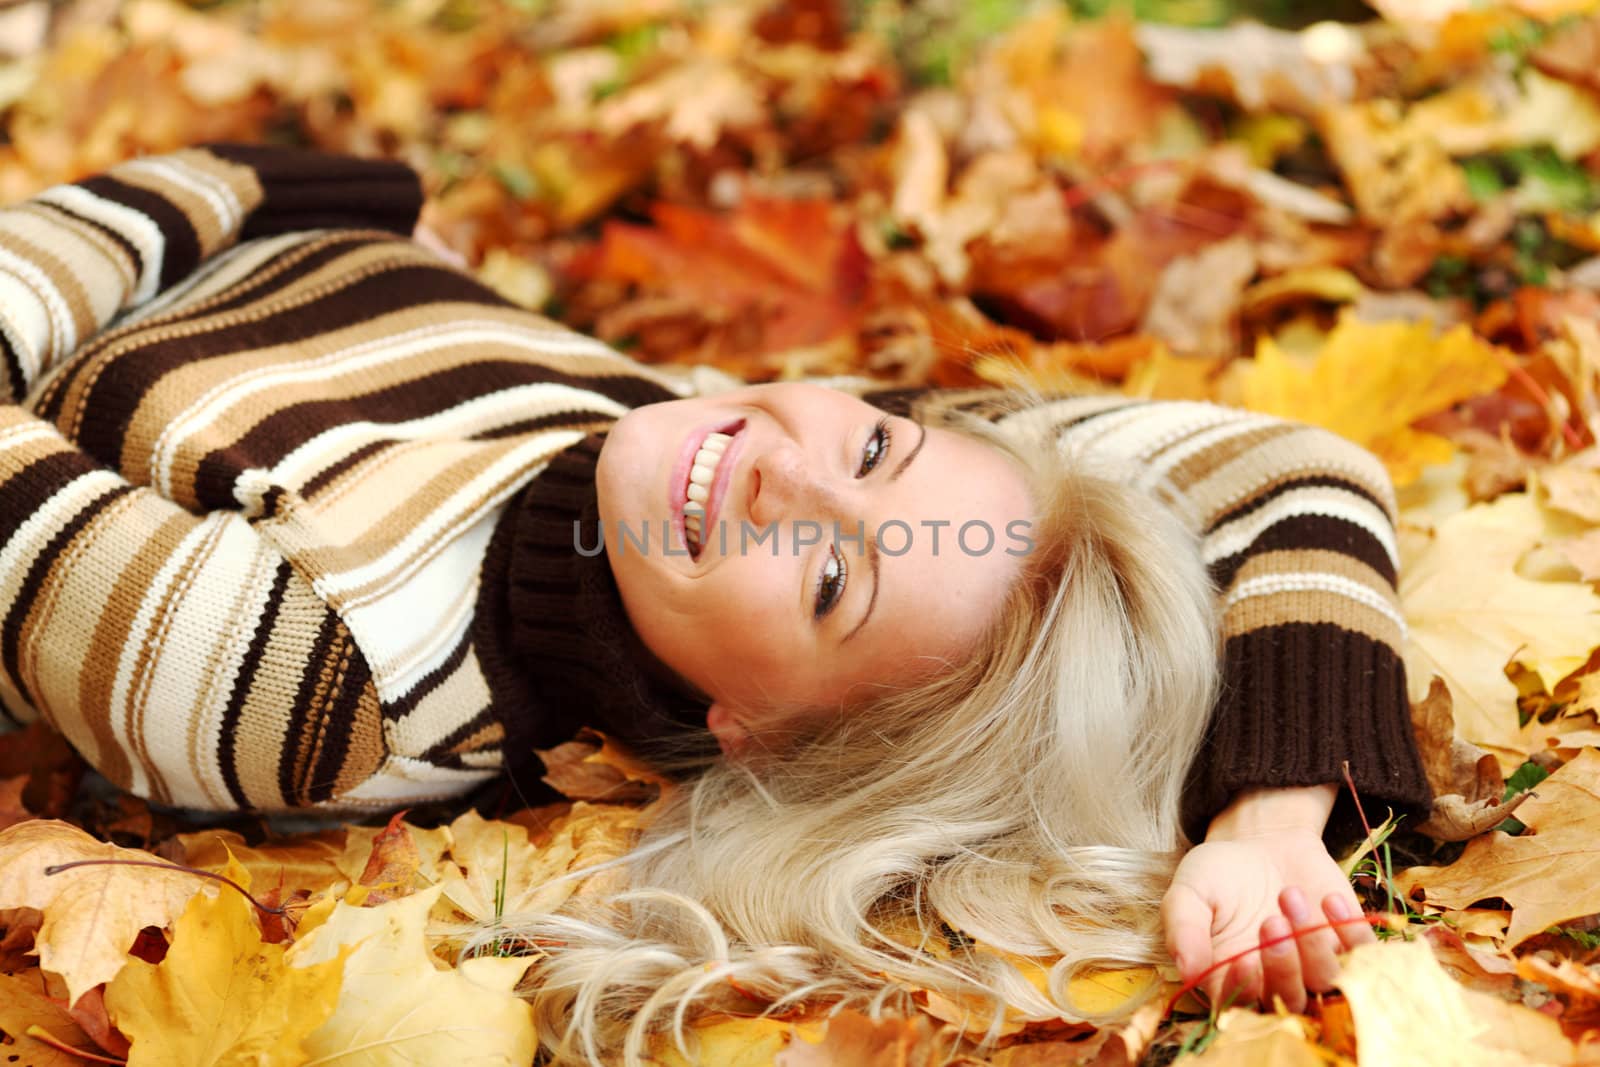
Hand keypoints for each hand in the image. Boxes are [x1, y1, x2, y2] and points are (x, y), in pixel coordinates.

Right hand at [1159, 786, 1375, 1012]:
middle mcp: (1275, 983)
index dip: (1245, 991)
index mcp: (1230, 980)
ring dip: (1311, 942)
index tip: (1243, 960)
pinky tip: (1329, 900)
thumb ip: (1183, 928)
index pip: (1241, 1007)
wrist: (1262, 840)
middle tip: (1270, 921)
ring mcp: (1315, 966)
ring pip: (1326, 980)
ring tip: (1289, 894)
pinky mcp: (1347, 944)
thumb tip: (1186, 973)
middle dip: (1283, 967)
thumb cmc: (1218, 872)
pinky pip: (1362, 955)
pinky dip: (1351, 932)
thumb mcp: (1189, 892)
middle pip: (1289, 1001)